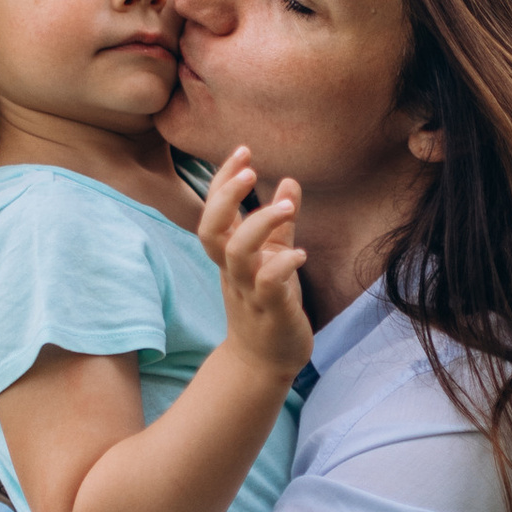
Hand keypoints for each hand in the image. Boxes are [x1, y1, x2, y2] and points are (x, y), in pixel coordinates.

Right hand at [197, 147, 312, 379]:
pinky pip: (269, 285)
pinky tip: (301, 254)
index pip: (214, 211)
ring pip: (238, 254)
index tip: (243, 151)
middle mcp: (233, 271)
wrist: (264, 361)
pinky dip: (283, 266)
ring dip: (259, 224)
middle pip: (211, 229)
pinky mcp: (271, 311)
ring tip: (286, 207)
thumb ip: (280, 224)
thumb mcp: (274, 257)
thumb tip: (290, 182)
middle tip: (250, 170)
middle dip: (227, 196)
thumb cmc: (269, 303)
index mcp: (229, 256)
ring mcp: (249, 291)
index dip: (222, 180)